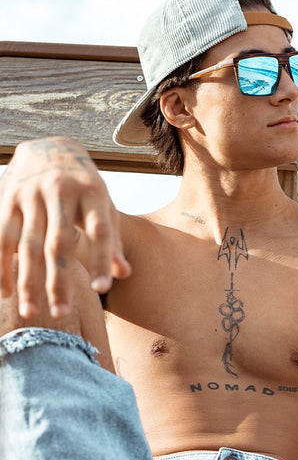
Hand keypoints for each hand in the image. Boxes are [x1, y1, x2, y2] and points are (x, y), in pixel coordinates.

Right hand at [0, 137, 130, 317]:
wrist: (49, 146)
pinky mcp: (7, 198)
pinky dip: (2, 266)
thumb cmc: (85, 185)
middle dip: (59, 281)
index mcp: (93, 192)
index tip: (102, 289)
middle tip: (61, 314)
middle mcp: (60, 191)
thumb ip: (112, 239)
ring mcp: (30, 194)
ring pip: (27, 244)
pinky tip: (6, 292)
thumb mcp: (105, 205)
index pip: (100, 229)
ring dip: (27, 281)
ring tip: (30, 312)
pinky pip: (2, 237)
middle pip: (59, 243)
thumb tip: (123, 274)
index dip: (102, 258)